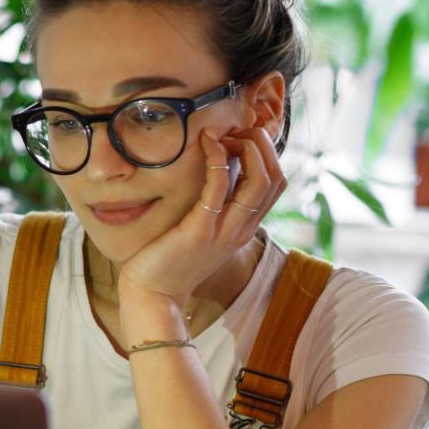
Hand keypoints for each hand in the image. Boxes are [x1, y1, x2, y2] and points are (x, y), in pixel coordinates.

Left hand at [116, 126, 286, 325]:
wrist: (152, 295)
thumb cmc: (170, 259)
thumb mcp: (202, 230)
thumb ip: (215, 205)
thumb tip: (218, 168)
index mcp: (245, 228)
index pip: (276, 183)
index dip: (266, 153)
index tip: (239, 139)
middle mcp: (241, 230)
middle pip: (276, 177)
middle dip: (262, 145)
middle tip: (234, 132)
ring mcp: (224, 231)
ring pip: (260, 181)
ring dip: (247, 148)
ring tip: (223, 135)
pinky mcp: (200, 230)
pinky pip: (219, 187)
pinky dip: (217, 159)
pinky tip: (206, 143)